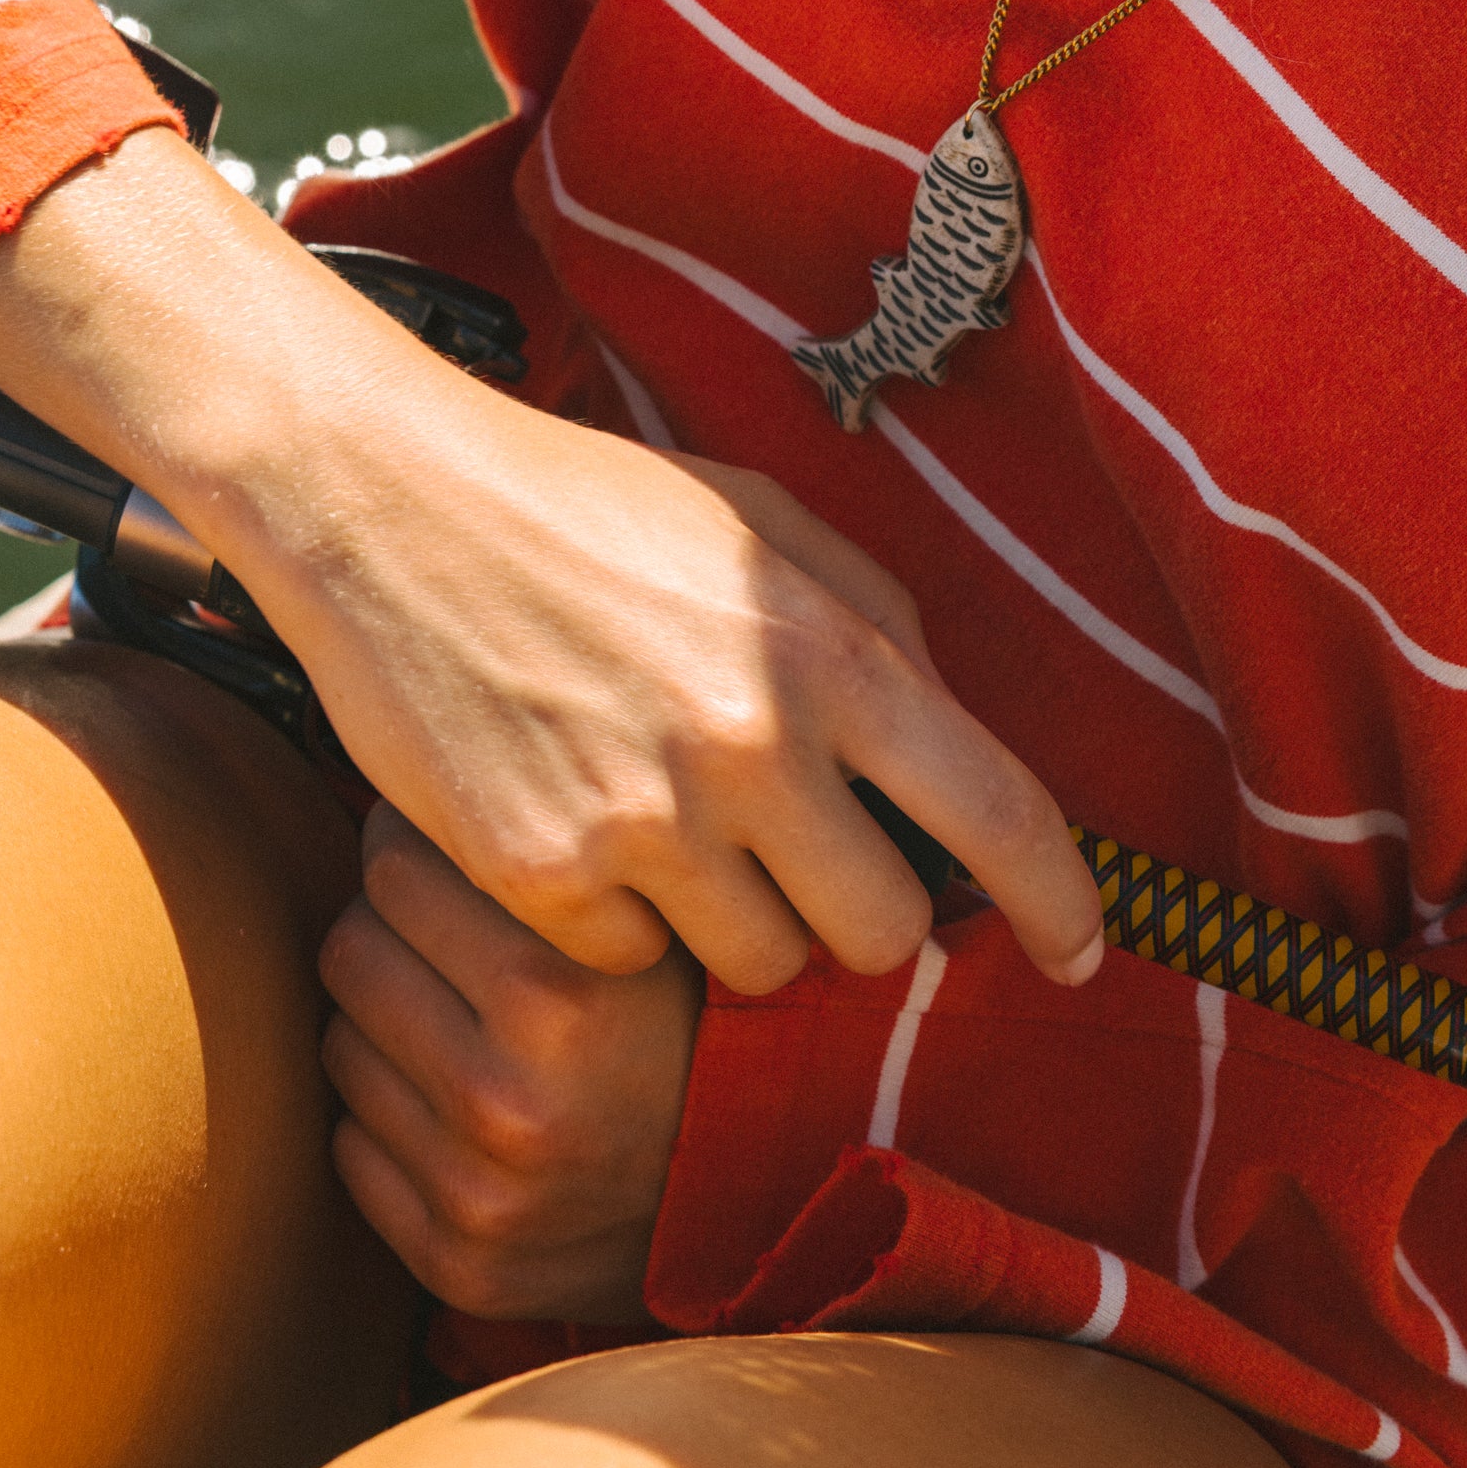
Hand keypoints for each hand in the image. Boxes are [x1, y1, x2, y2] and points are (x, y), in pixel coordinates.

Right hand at [0, 128, 1103, 996]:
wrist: (388, 501)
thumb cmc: (589, 503)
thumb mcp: (763, 524)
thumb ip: (872, 628)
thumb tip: (955, 739)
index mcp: (828, 651)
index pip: (999, 813)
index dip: (1059, 903)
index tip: (1078, 951)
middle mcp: (752, 746)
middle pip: (879, 933)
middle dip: (862, 916)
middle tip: (809, 859)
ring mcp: (643, 819)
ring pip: (759, 966)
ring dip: (740, 922)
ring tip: (680, 824)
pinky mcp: (539, 874)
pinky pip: (634, 965)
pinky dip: (625, 924)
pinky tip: (586, 828)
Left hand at [319, 801, 703, 1322]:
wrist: (776, 1198)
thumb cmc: (710, 1021)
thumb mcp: (663, 916)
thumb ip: (559, 858)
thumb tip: (433, 768)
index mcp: (561, 994)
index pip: (395, 868)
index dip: (415, 837)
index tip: (444, 836)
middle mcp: (507, 1098)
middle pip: (350, 950)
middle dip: (387, 920)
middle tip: (438, 916)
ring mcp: (476, 1191)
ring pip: (340, 1042)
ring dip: (384, 1015)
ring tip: (459, 1006)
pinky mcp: (456, 1260)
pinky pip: (352, 1145)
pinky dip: (390, 1110)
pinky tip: (459, 1094)